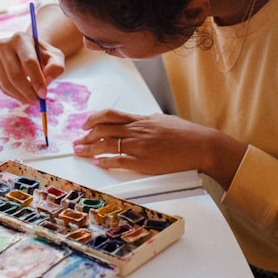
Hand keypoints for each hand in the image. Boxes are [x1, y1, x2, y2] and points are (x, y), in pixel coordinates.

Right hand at [0, 30, 64, 102]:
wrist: (27, 52)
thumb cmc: (42, 55)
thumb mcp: (55, 57)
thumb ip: (56, 67)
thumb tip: (46, 80)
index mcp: (20, 38)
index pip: (29, 61)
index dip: (37, 79)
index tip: (43, 94)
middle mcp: (3, 45)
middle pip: (15, 74)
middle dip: (28, 91)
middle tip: (38, 100)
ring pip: (6, 83)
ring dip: (21, 95)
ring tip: (32, 98)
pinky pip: (1, 87)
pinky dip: (13, 95)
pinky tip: (23, 94)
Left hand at [73, 109, 246, 189]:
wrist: (201, 145)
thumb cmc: (185, 134)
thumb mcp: (163, 120)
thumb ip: (146, 121)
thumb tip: (136, 120)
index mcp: (141, 120)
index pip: (110, 115)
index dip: (93, 119)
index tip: (85, 125)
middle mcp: (137, 130)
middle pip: (103, 130)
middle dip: (85, 136)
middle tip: (76, 141)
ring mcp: (139, 146)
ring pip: (106, 144)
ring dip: (89, 149)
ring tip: (80, 152)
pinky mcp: (144, 162)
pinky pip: (119, 161)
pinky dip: (106, 161)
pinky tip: (98, 162)